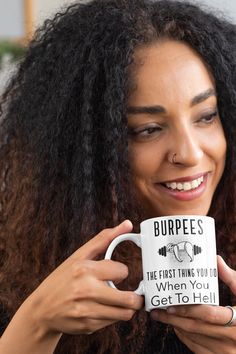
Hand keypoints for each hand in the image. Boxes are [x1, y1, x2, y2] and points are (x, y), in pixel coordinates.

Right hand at [27, 220, 142, 335]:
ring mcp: (87, 311)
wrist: (42, 309)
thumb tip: (128, 224)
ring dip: (126, 307)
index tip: (115, 273)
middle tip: (134, 293)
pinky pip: (112, 322)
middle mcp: (86, 291)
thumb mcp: (80, 255)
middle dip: (135, 296)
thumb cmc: (63, 278)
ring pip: (125, 314)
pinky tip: (103, 309)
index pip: (122, 271)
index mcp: (85, 269)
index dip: (121, 271)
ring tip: (119, 301)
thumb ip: (105, 239)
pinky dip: (112, 315)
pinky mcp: (88, 326)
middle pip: (129, 299)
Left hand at [151, 256, 235, 353]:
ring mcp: (226, 353)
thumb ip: (232, 279)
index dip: (188, 309)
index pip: (208, 315)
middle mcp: (232, 340)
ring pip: (195, 339)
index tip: (171, 305)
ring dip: (177, 327)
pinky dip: (186, 338)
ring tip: (164, 316)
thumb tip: (216, 260)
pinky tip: (178, 328)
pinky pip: (198, 350)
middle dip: (174, 318)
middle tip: (158, 311)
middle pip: (196, 328)